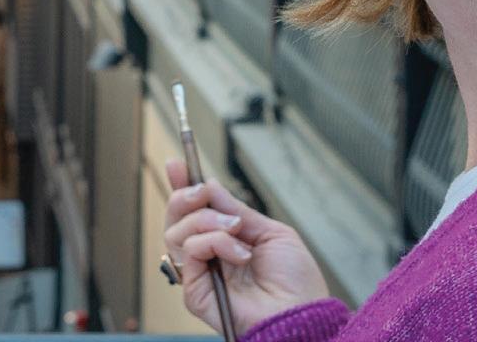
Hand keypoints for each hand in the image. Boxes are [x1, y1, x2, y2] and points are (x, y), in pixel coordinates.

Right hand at [162, 159, 330, 336]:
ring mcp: (199, 272)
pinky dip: (214, 243)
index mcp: (224, 240)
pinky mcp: (194, 290)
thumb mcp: (269, 232)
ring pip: (177, 231)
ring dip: (207, 221)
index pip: (193, 211)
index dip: (182, 186)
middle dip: (186, 195)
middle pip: (175, 217)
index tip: (176, 164)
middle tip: (204, 193)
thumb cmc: (294, 281)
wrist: (300, 313)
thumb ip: (236, 210)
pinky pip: (190, 251)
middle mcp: (207, 255)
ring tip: (236, 231)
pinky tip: (239, 254)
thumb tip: (208, 184)